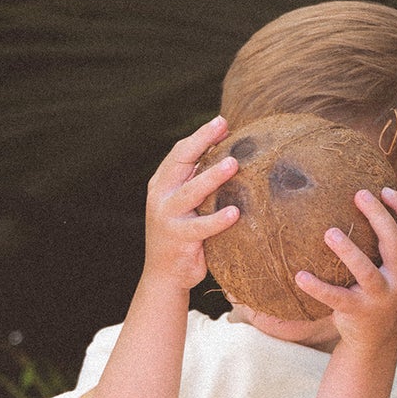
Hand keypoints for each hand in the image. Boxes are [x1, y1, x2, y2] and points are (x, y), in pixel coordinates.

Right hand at [143, 116, 241, 292]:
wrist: (164, 275)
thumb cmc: (181, 233)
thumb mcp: (184, 204)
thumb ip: (196, 181)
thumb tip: (228, 153)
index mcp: (162, 183)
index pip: (180, 152)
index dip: (201, 136)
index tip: (222, 122)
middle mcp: (161, 196)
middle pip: (181, 162)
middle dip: (202, 141)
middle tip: (223, 126)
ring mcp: (168, 217)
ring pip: (191, 192)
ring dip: (212, 177)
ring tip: (233, 164)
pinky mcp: (178, 238)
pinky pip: (201, 227)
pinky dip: (217, 220)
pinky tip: (235, 213)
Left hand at [294, 185, 396, 351]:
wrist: (376, 341)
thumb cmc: (380, 294)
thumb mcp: (395, 271)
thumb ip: (391, 246)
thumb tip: (369, 201)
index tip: (385, 189)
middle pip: (393, 242)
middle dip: (378, 216)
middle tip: (358, 195)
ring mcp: (381, 298)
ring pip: (366, 270)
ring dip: (348, 250)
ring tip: (329, 232)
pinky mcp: (358, 313)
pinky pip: (336, 297)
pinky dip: (317, 287)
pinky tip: (300, 275)